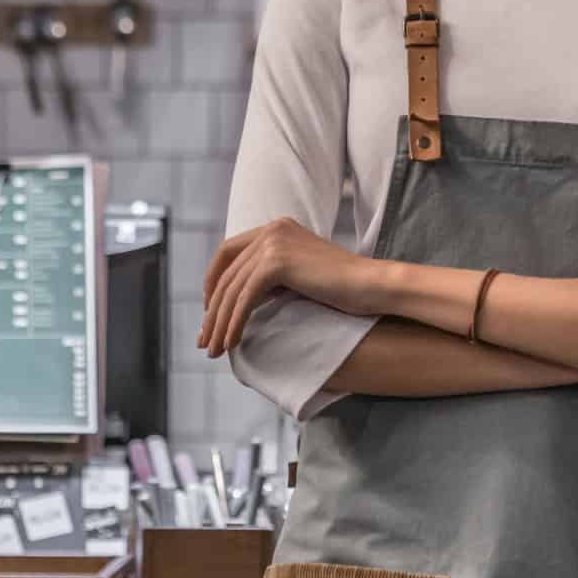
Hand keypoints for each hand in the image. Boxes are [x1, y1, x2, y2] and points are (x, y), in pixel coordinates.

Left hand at [199, 218, 374, 356]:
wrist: (373, 286)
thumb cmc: (345, 288)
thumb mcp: (301, 273)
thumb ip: (274, 275)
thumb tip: (243, 298)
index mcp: (276, 228)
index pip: (227, 252)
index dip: (212, 282)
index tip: (208, 311)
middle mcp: (271, 230)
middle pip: (225, 273)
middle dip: (211, 310)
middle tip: (204, 340)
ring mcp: (273, 243)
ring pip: (231, 289)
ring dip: (218, 322)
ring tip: (214, 349)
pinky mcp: (277, 262)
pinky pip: (244, 298)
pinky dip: (234, 323)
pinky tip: (231, 343)